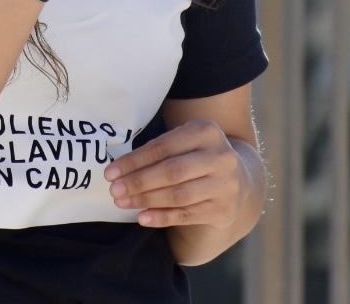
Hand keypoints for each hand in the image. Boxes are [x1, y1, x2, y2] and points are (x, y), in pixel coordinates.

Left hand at [104, 119, 243, 229]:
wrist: (239, 177)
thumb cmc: (197, 156)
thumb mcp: (185, 141)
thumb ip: (158, 150)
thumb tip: (119, 170)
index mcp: (206, 131)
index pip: (163, 147)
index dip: (134, 161)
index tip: (110, 172)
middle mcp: (220, 156)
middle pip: (171, 171)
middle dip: (138, 182)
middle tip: (114, 190)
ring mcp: (225, 184)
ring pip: (178, 195)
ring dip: (146, 200)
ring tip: (123, 203)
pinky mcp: (224, 209)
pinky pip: (187, 215)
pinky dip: (162, 217)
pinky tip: (143, 218)